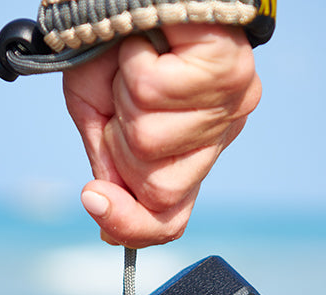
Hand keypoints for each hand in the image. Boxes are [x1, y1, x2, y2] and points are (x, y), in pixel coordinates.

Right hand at [63, 24, 260, 246]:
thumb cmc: (115, 37)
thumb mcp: (98, 108)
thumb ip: (106, 162)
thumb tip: (101, 206)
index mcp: (190, 150)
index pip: (171, 216)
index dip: (132, 225)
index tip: (94, 201)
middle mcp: (219, 132)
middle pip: (160, 188)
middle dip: (119, 145)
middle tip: (121, 95)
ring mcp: (231, 103)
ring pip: (152, 141)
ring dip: (125, 95)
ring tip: (138, 59)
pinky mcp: (229, 67)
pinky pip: (157, 93)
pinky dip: (136, 63)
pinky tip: (150, 43)